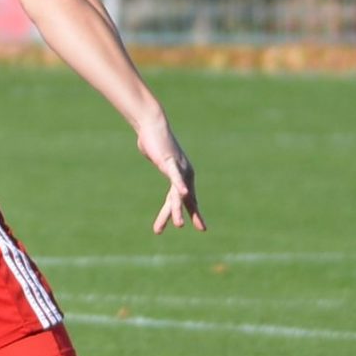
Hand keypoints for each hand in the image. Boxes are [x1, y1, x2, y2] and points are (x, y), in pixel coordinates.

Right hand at [136, 116, 202, 232]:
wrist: (152, 125)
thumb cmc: (155, 142)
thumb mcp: (160, 159)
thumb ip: (162, 164)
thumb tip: (159, 161)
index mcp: (184, 176)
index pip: (189, 199)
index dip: (195, 213)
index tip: (202, 228)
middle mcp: (185, 173)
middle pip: (185, 200)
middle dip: (189, 215)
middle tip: (196, 229)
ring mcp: (178, 168)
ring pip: (178, 194)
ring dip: (178, 210)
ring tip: (179, 225)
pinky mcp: (169, 162)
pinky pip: (175, 177)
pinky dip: (180, 186)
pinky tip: (184, 194)